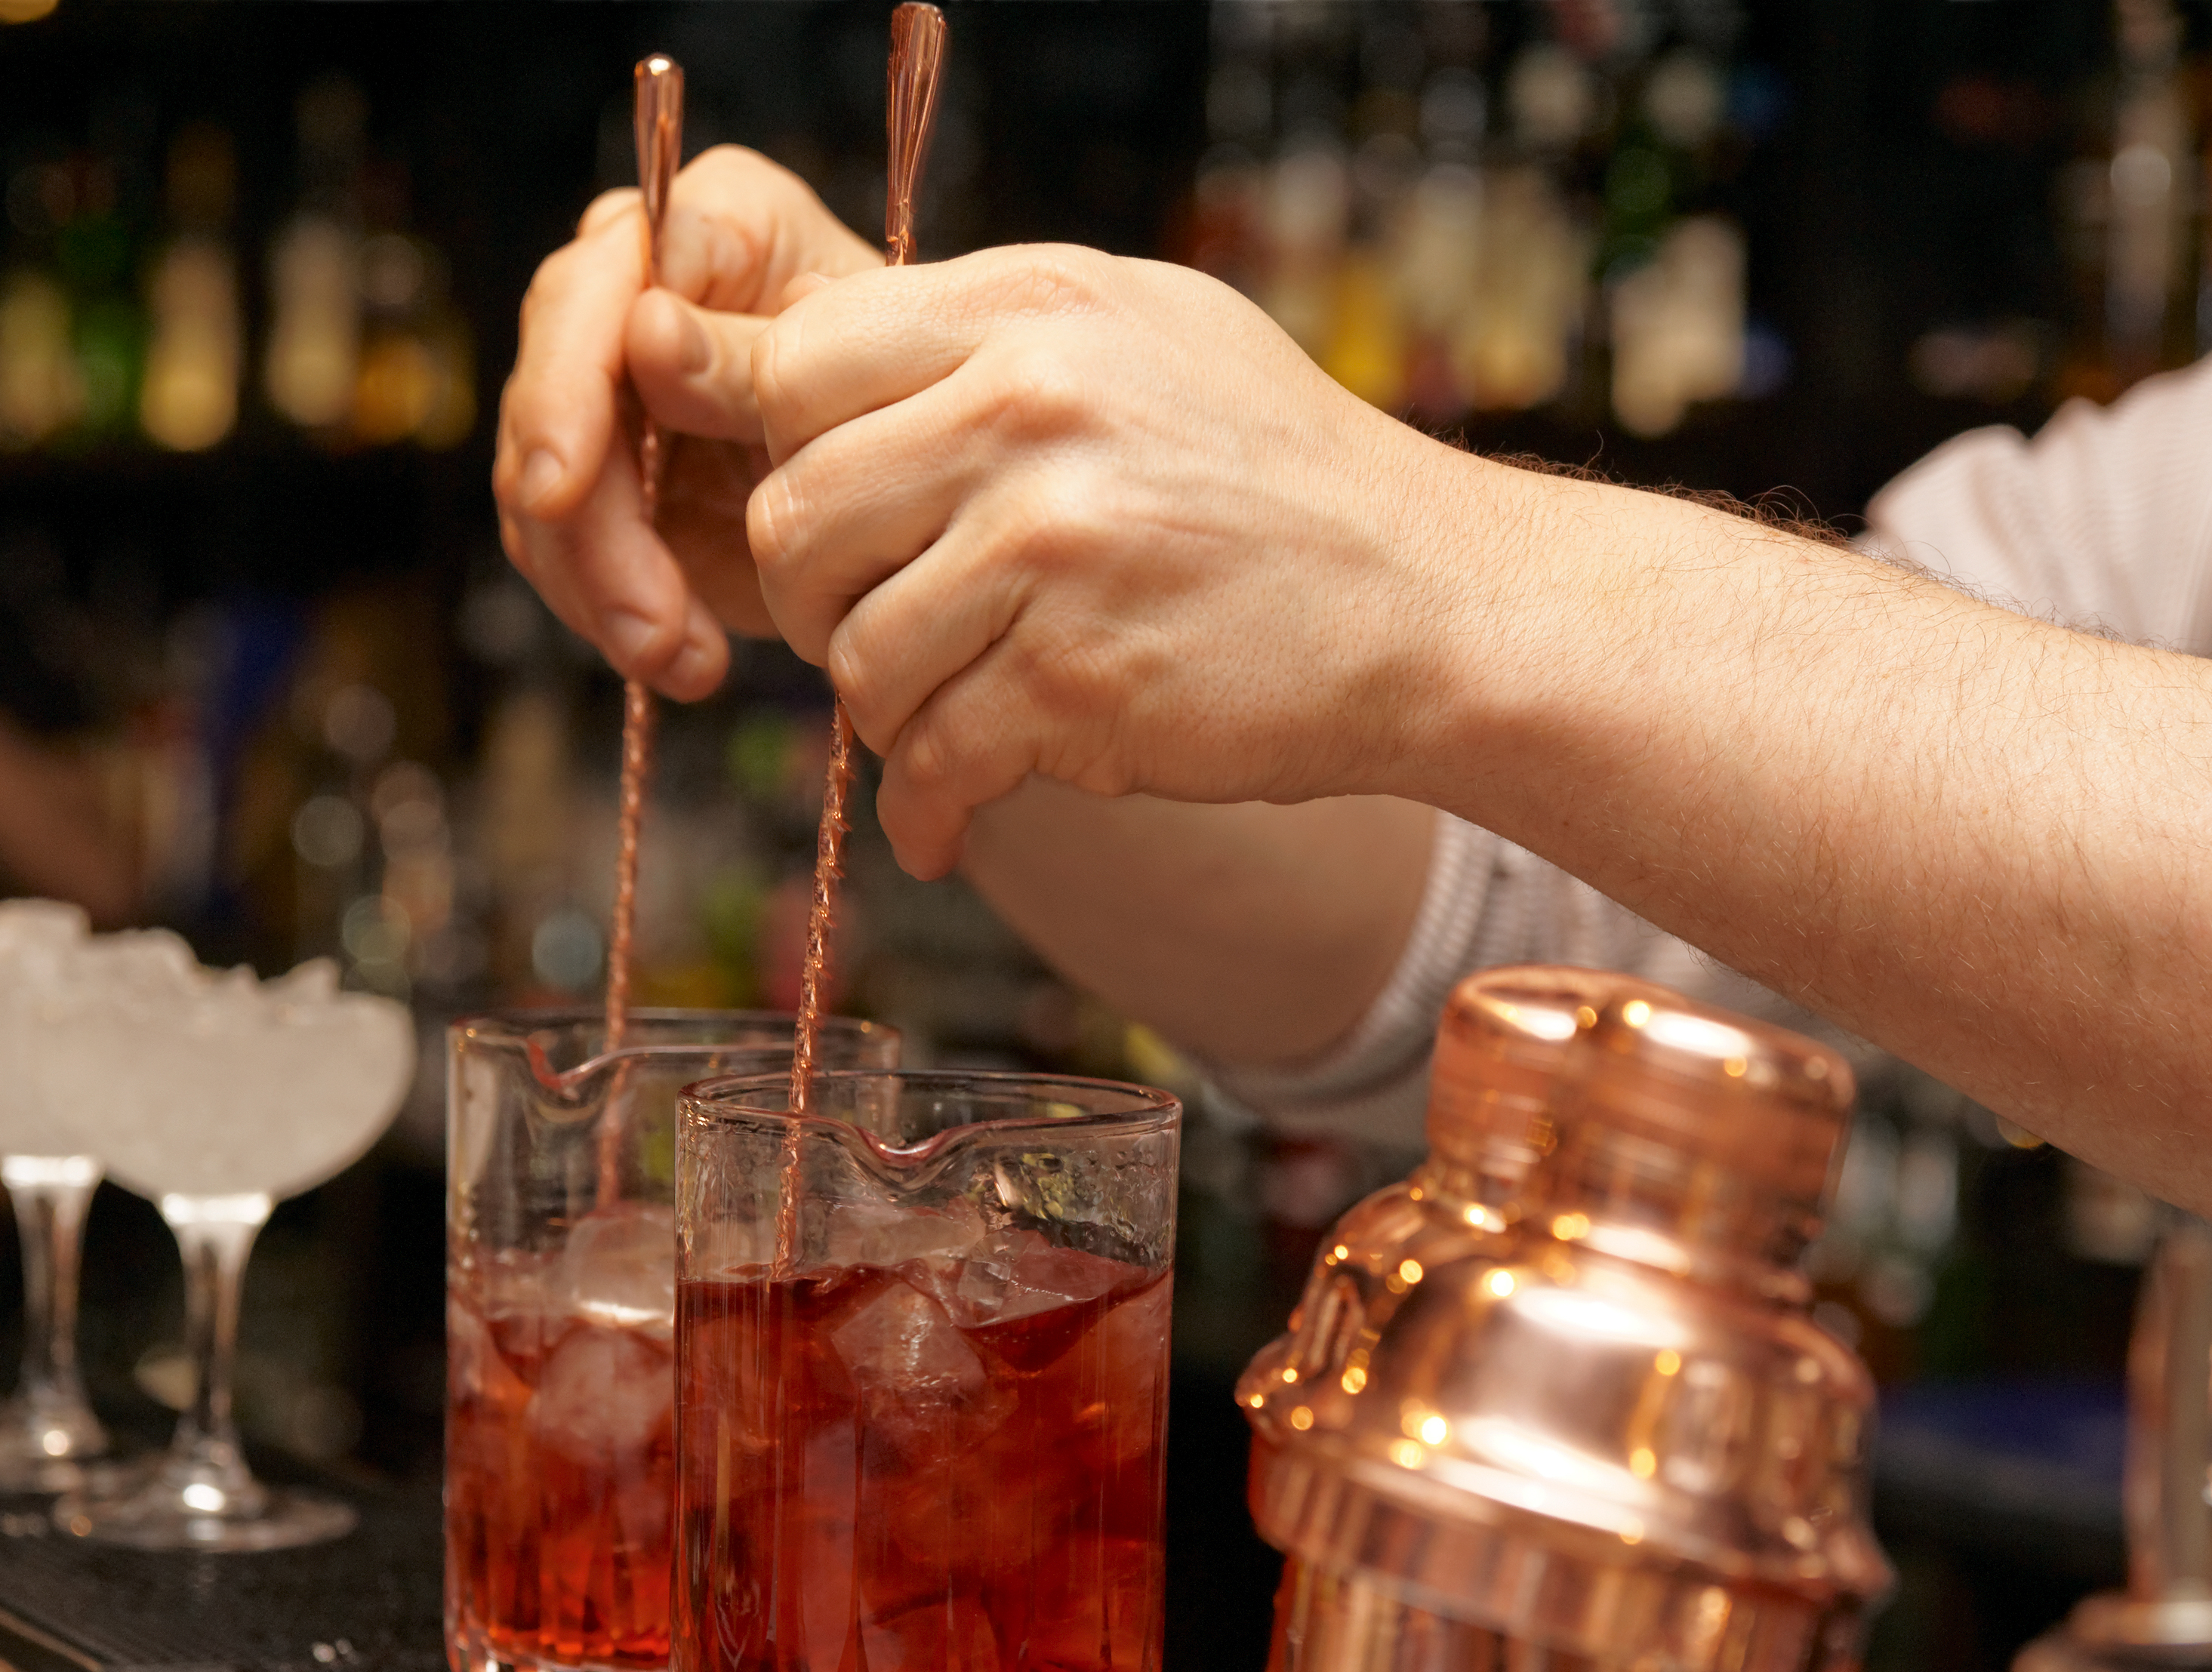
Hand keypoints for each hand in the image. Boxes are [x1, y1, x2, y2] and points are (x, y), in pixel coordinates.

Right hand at [495, 145, 879, 694]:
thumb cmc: (918, 405)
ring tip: (685, 659)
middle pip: (552, 396)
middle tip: (647, 625)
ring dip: (604, 591)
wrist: (933, 486)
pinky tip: (687, 660)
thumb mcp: (860, 384)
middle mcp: (637, 290)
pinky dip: (619, 618)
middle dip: (587, 528)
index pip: (594, 284)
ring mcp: (611, 392)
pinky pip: (570, 554)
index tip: (563, 485)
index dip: (565, 384)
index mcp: (711, 226)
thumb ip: (755, 360)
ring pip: (544, 492)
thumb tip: (647, 331)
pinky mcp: (609, 484)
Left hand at [745, 245, 1513, 876]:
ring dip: (882, 715)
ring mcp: (1055, 549)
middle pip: (795, 518)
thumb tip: (773, 367)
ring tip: (942, 720)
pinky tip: (948, 820)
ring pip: (855, 656)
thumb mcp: (1139, 337)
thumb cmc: (1280, 475)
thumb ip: (974, 340)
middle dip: (813, 602)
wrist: (1438, 605)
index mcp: (1031, 311)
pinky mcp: (1080, 683)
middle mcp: (1032, 411)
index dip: (787, 455)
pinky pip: (932, 760)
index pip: (799, 366)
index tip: (838, 520)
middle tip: (873, 633)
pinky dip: (927, 809)